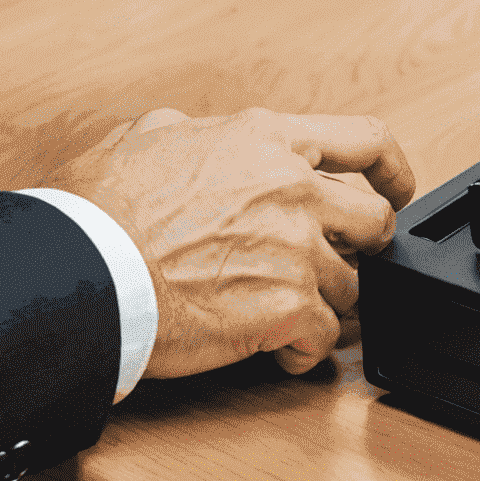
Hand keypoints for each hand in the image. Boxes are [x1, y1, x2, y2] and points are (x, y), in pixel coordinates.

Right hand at [44, 106, 416, 379]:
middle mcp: (294, 188)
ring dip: (323, 302)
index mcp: (268, 139)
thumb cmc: (100, 211)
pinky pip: (322, 339)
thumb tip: (189, 131)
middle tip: (344, 262)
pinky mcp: (287, 309)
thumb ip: (188, 129)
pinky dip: (303, 350)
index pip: (367, 140)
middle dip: (364, 246)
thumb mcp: (145, 136)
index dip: (394, 169)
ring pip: (350, 286)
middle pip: (374, 221)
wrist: (82, 274)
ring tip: (286, 312)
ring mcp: (296, 250)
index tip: (398, 191)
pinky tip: (279, 350)